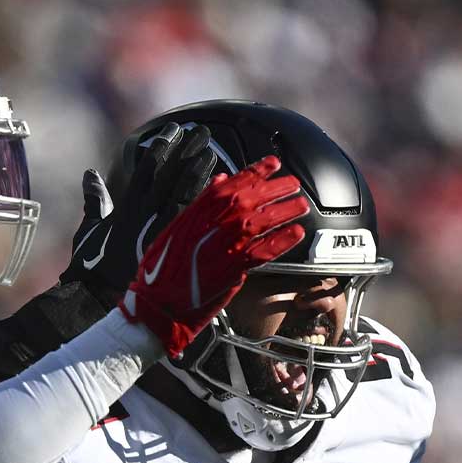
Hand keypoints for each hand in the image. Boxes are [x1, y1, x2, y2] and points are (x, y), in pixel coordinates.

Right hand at [61, 122, 219, 305]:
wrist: (99, 298)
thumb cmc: (93, 268)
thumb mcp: (89, 231)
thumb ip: (94, 201)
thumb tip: (91, 174)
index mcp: (127, 207)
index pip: (147, 169)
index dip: (162, 147)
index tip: (173, 130)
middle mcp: (146, 214)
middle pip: (171, 175)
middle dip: (186, 151)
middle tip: (201, 132)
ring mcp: (162, 230)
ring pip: (185, 192)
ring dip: (200, 170)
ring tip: (212, 150)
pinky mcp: (175, 247)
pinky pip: (196, 218)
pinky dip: (207, 200)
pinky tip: (220, 186)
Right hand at [119, 156, 308, 356]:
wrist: (160, 298)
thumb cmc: (163, 265)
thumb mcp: (178, 224)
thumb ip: (203, 201)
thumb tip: (221, 181)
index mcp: (204, 206)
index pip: (239, 180)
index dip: (260, 170)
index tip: (273, 164)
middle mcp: (220, 219)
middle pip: (259, 196)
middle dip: (280, 187)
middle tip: (293, 185)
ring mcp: (232, 241)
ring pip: (268, 219)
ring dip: (287, 210)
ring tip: (300, 206)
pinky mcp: (240, 265)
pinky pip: (269, 248)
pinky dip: (284, 240)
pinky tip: (296, 233)